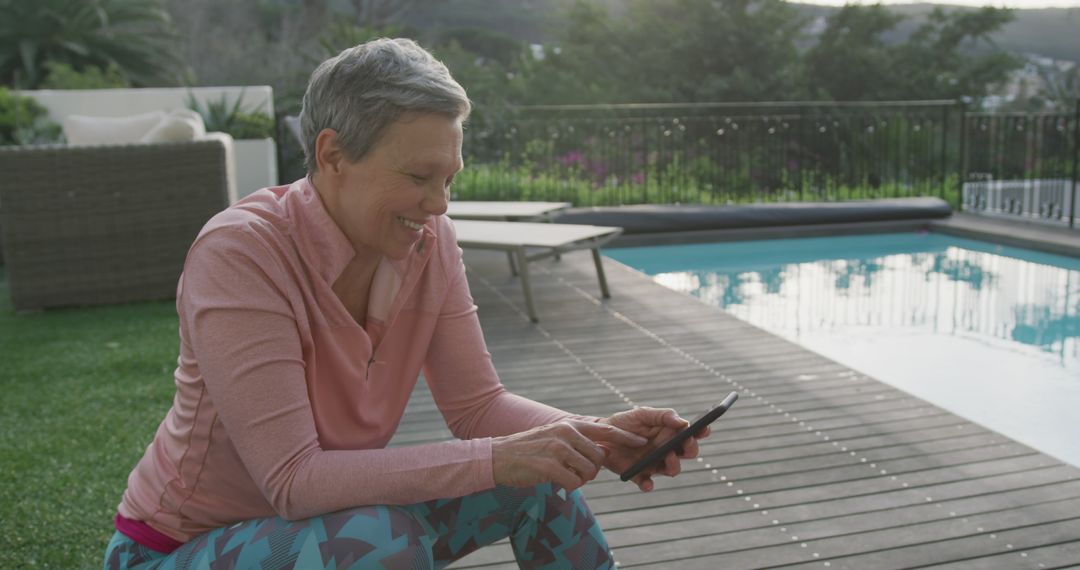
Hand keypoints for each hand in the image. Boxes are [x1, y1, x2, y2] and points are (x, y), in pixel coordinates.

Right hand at [491, 420, 647, 491]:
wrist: (500, 456)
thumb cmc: (530, 451)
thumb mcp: (556, 439)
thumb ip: (580, 443)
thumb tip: (605, 451)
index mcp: (570, 425)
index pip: (606, 430)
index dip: (626, 438)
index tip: (642, 442)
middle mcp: (566, 433)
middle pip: (599, 457)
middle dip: (592, 470)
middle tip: (576, 473)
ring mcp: (557, 449)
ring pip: (589, 471)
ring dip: (580, 479)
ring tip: (564, 476)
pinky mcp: (549, 465)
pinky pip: (574, 482)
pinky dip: (569, 486)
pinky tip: (556, 481)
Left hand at [598, 407, 711, 491]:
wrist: (601, 436)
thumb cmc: (624, 423)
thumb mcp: (642, 414)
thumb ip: (663, 415)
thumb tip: (682, 422)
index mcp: (670, 434)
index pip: (691, 434)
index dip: (701, 432)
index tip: (704, 429)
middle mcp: (666, 450)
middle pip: (687, 453)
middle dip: (690, 449)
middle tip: (685, 443)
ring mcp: (654, 464)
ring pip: (672, 470)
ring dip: (673, 465)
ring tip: (666, 455)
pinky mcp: (640, 475)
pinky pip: (647, 483)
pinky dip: (648, 485)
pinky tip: (647, 483)